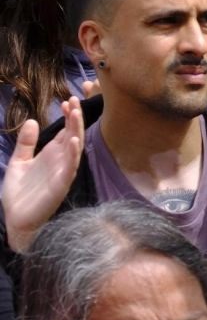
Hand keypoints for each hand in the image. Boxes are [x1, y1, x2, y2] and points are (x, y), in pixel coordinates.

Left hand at [3, 96, 82, 250]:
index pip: (64, 131)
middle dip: (74, 118)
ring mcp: (63, 172)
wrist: (17, 219)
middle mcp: (61, 161)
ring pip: (74, 148)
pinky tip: (73, 140)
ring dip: (76, 130)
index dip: (68, 116)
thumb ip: (26, 143)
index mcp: (52, 155)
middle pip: (72, 134)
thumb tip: (31, 120)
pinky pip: (70, 167)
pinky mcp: (61, 184)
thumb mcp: (19, 162)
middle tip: (74, 99)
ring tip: (76, 113)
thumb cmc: (20, 193)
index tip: (67, 100)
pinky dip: (73, 153)